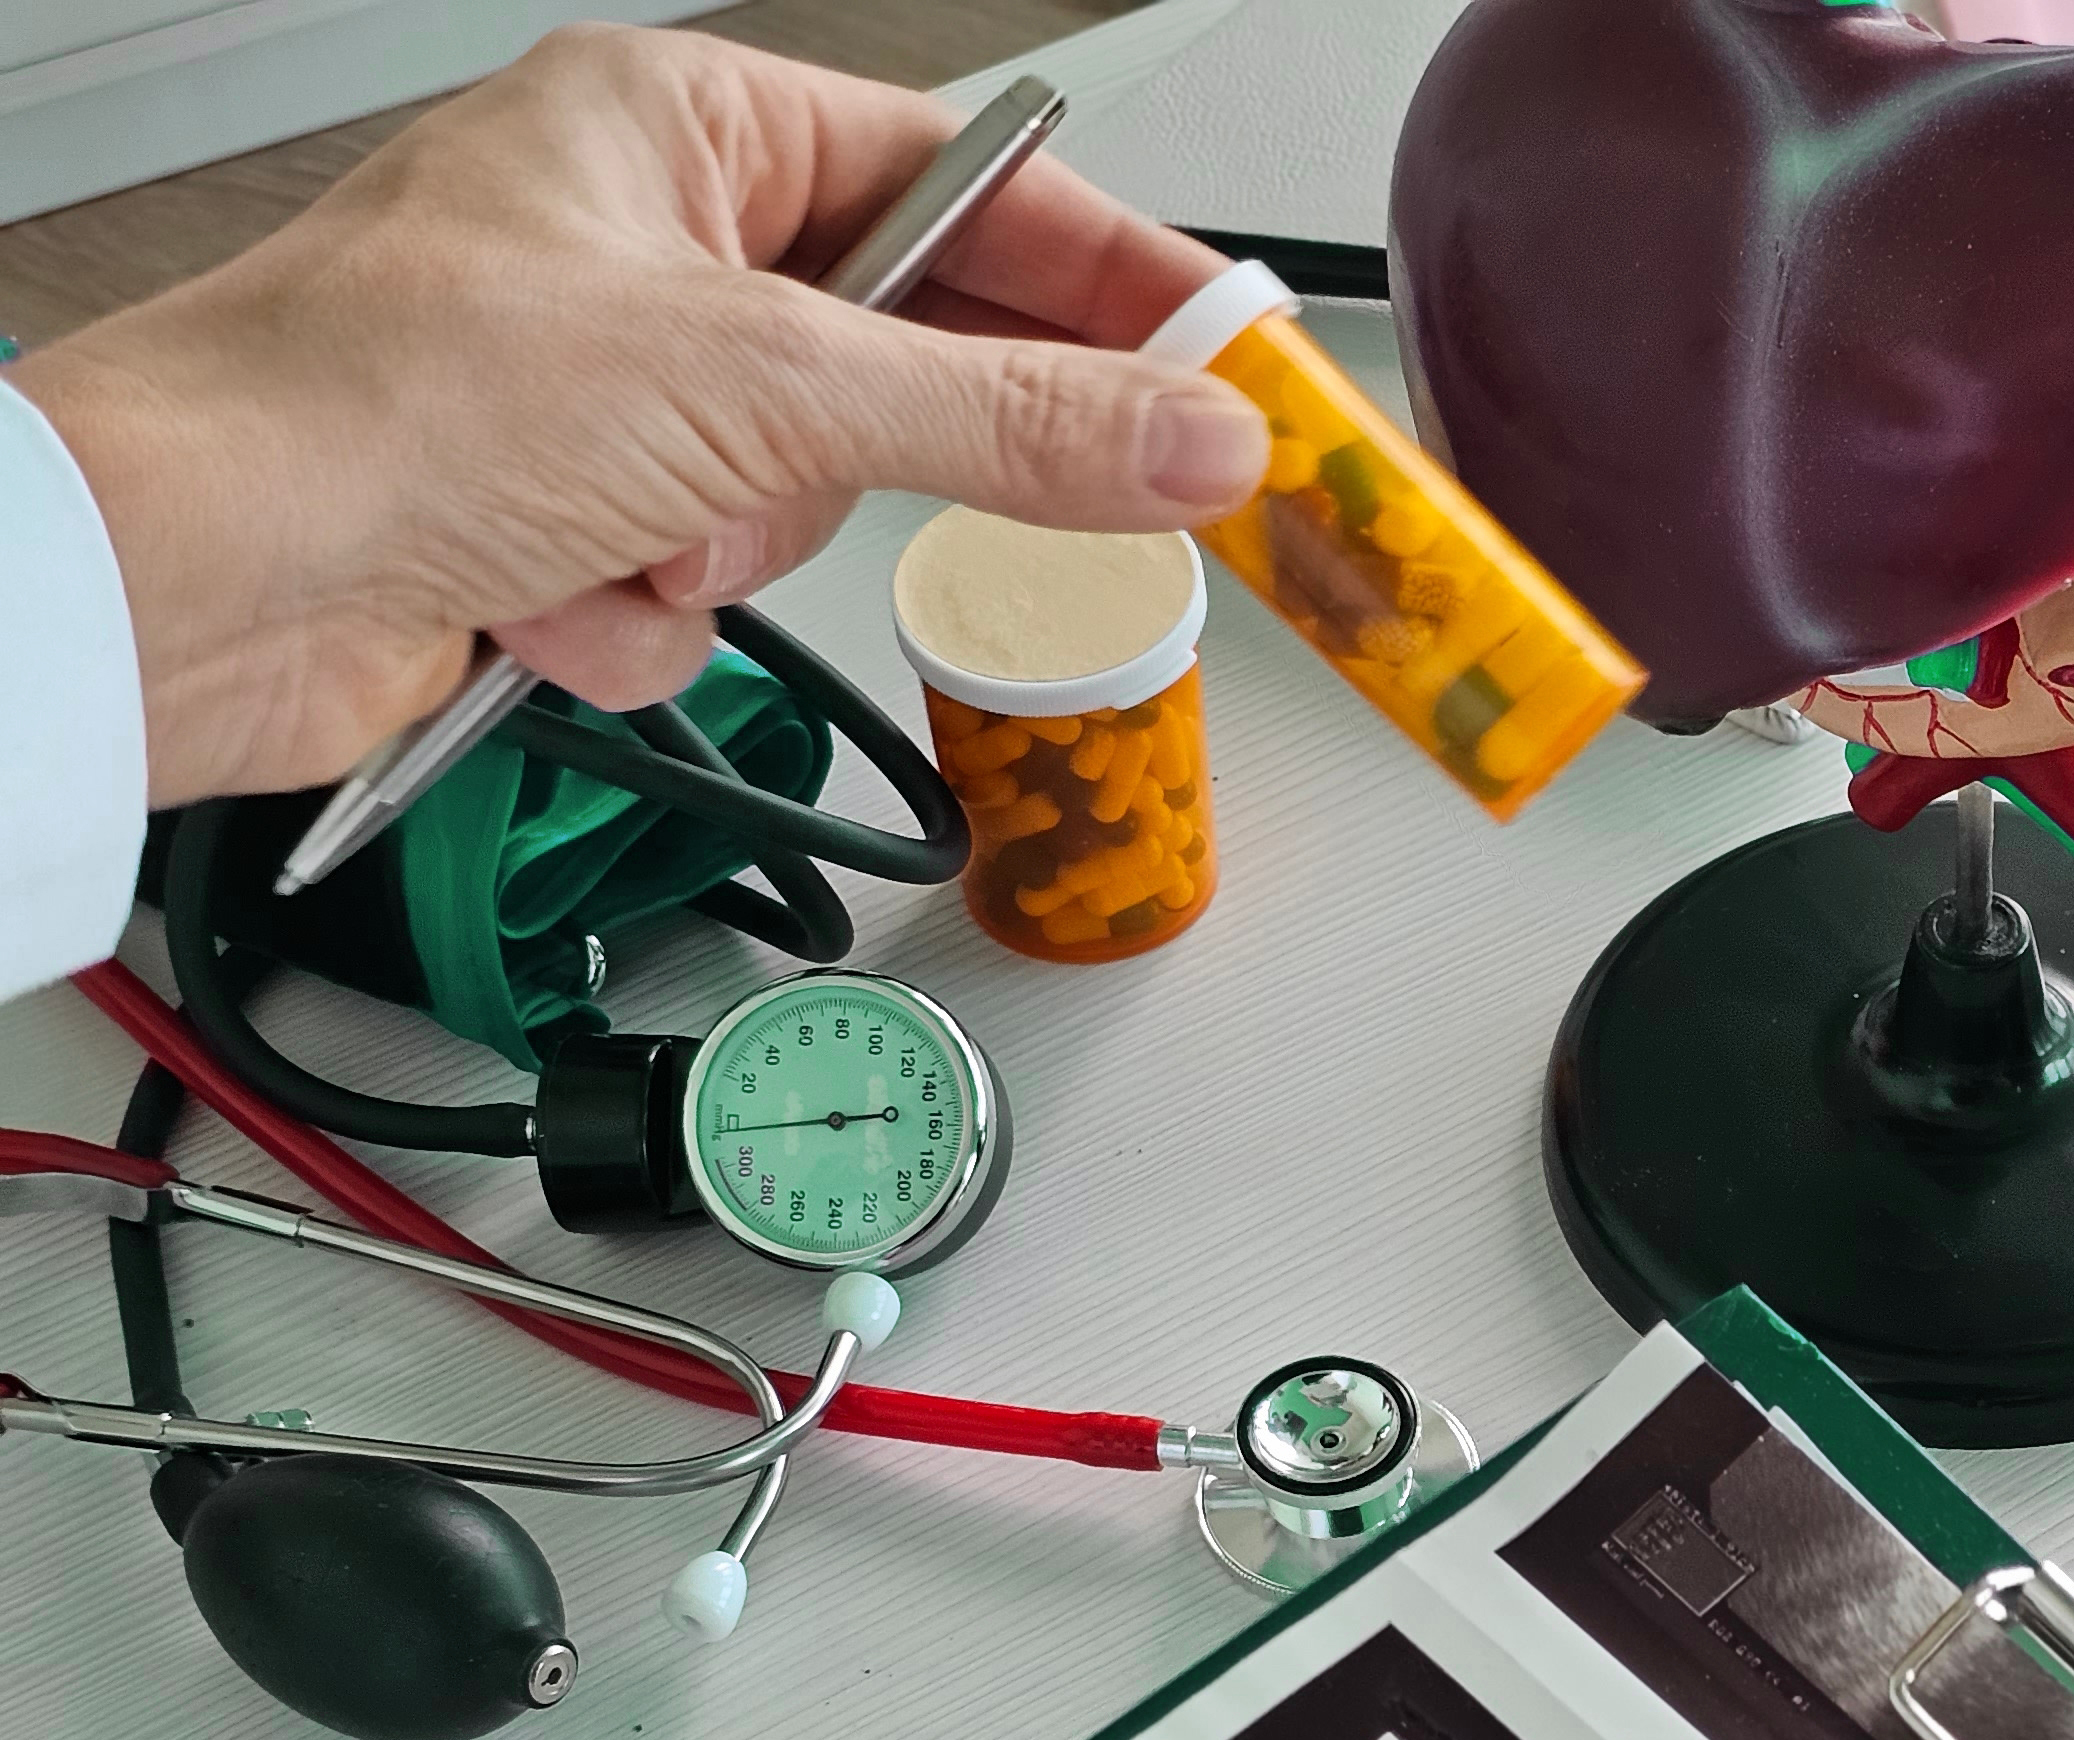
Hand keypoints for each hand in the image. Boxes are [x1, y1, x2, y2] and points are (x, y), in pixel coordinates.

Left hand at [0, 24, 1267, 804]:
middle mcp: (638, 247)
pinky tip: (544, 589)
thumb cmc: (381, 401)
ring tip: (616, 530)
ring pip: (800, 506)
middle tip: (842, 480)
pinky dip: (643, 619)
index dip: (1102, 278)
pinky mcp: (560, 528)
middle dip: (838, 460)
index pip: (961, 185)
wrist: (194, 579)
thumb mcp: (759, 387)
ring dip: (720, 554)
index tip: (1222, 361)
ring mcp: (598, 396)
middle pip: (896, 368)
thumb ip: (1009, 421)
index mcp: (676, 131)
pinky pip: (704, 596)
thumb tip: (1191, 433)